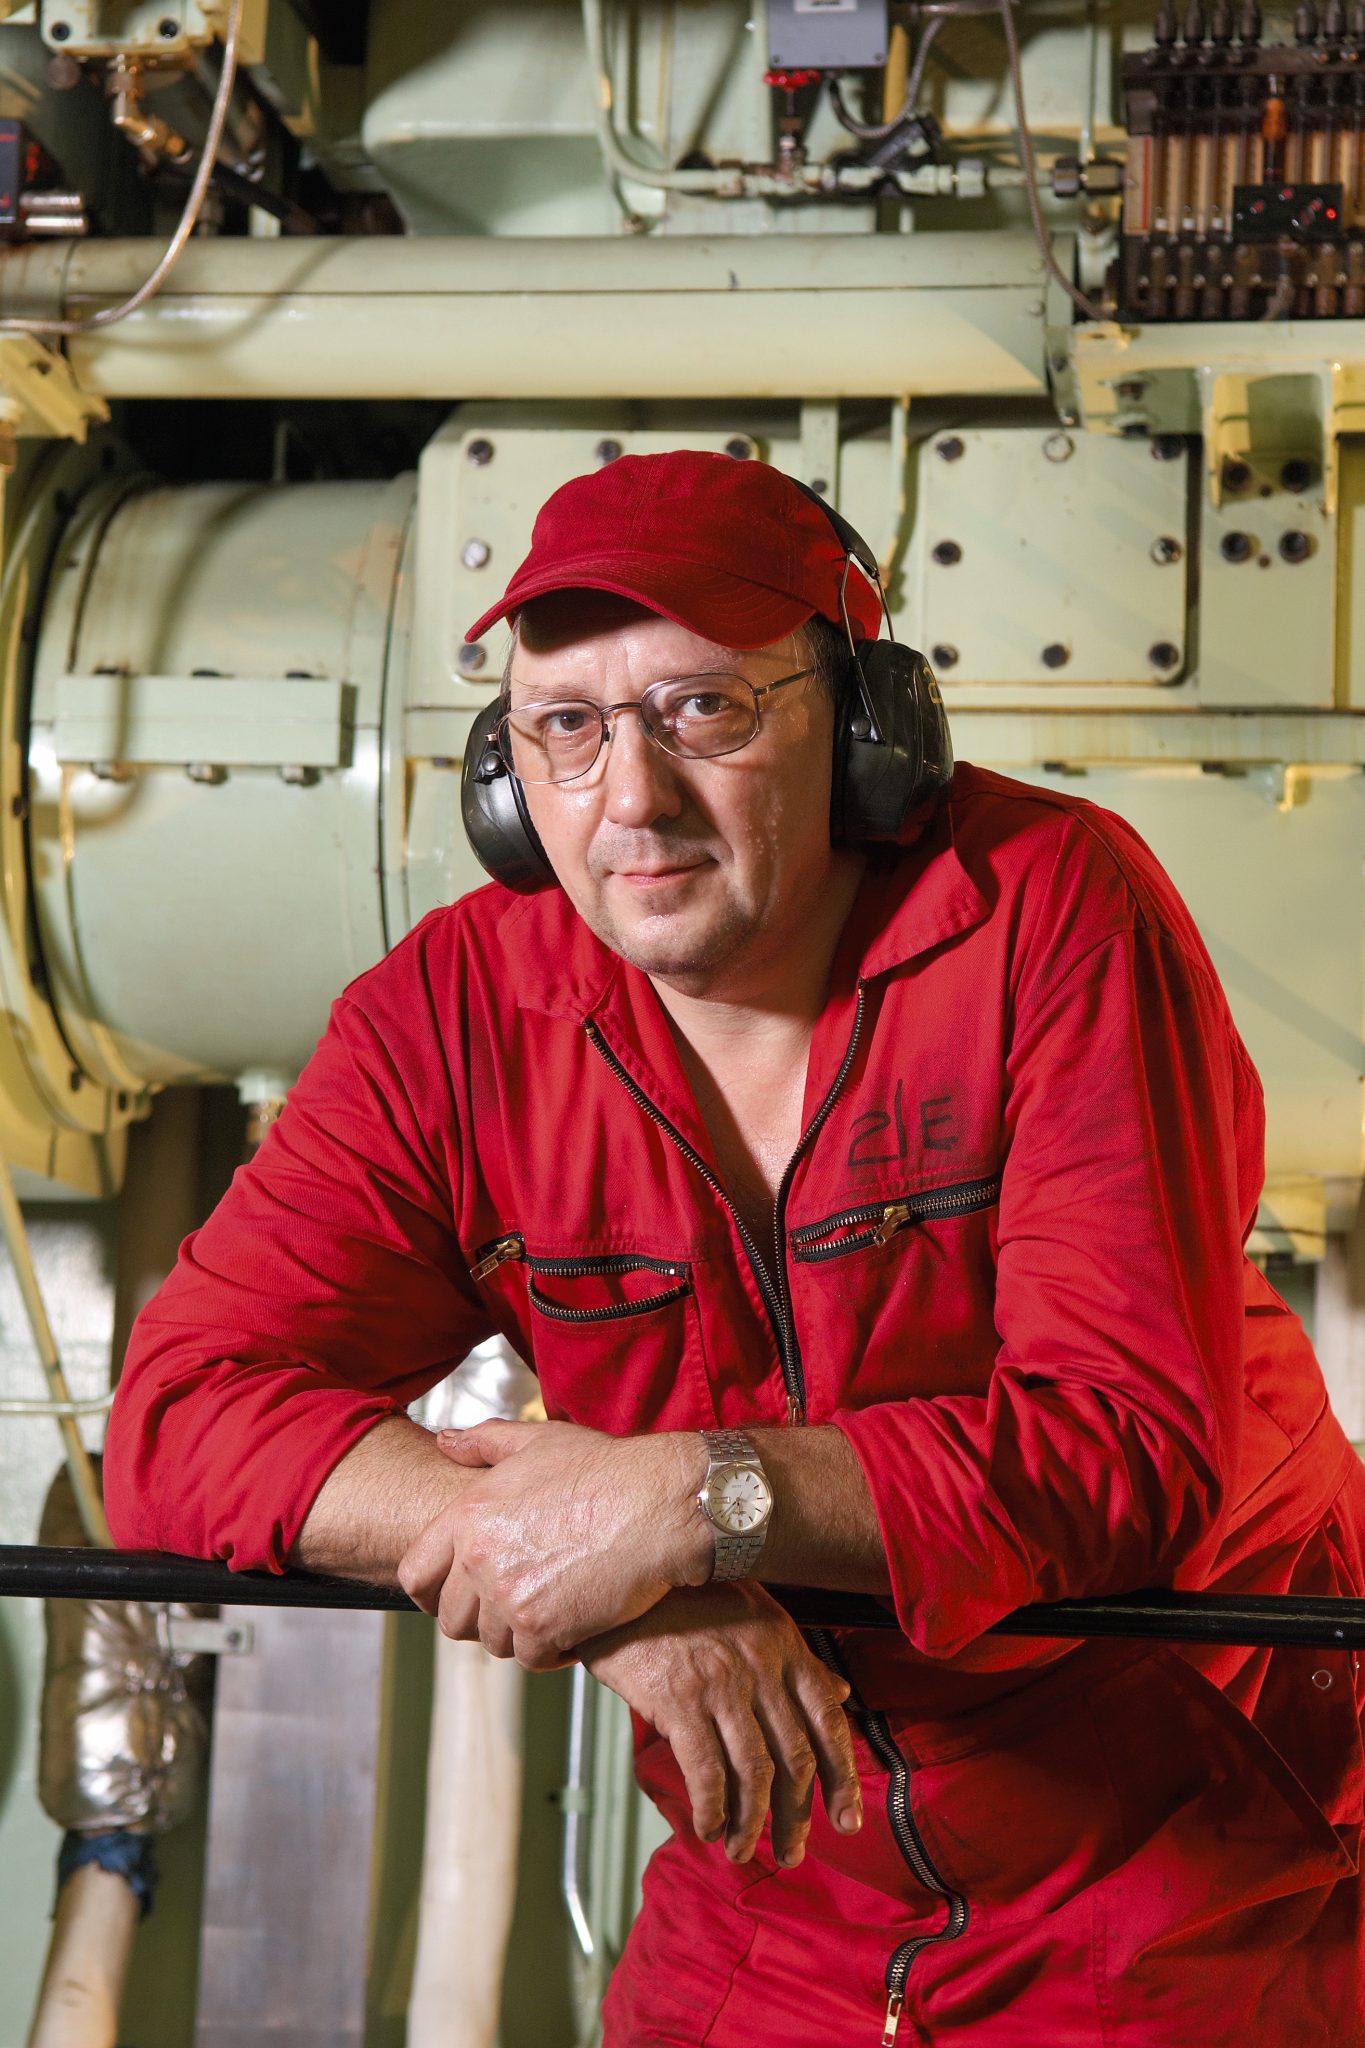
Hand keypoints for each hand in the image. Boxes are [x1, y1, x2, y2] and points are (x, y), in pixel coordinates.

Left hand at [396, 1419, 708, 1666]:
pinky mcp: (543, 1629)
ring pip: (492, 1642)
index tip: (454, 1596)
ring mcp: (509, 1598)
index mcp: (468, 1516)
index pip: (415, 1574)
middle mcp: (479, 1560)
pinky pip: (530, 1658)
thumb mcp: (539, 1440)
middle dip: (480, 1618)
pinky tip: (573, 1626)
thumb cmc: (606, 1471)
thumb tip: (445, 1441)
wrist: (659, 1504)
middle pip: (452, 1619)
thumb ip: (484, 1442)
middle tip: (516, 1606)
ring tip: (550, 1610)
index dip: (431, 1591)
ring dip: (517, 1634)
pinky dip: (551, 1651)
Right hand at [583, 1583, 862, 1868]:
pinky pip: (705, 1769)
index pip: (828, 1719)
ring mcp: (721, 1684)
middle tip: (792, 1853)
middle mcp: (761, 1665)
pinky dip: (712, 1808)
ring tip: (742, 1851)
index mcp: (785, 1645)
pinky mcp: (678, 1699)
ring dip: (751, 1823)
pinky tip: (709, 1828)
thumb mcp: (756, 1616)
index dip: (843, 1776)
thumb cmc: (691, 1601)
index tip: (847, 1821)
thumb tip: (840, 1691)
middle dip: (796, 1814)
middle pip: (794, 1756)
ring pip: (753, 1771)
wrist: (625, 1578)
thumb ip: (798, 1660)